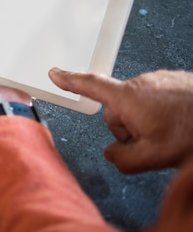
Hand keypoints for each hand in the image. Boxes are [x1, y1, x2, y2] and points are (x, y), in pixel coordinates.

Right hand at [49, 68, 192, 172]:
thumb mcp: (153, 157)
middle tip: (150, 140)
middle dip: (128, 127)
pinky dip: (162, 111)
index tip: (55, 74)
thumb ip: (123, 159)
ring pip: (138, 105)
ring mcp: (158, 79)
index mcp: (128, 98)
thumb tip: (112, 155)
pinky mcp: (173, 79)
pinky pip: (156, 98)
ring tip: (170, 132)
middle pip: (117, 109)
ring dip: (147, 120)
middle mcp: (140, 83)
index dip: (69, 81)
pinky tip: (178, 122)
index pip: (90, 85)